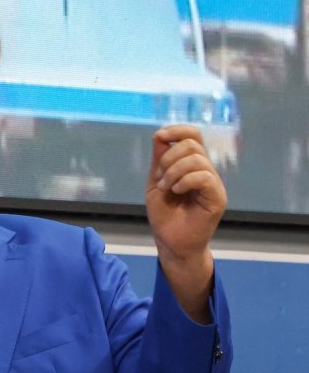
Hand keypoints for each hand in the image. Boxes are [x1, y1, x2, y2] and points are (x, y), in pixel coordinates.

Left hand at [146, 125, 226, 321]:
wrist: (170, 242)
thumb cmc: (164, 214)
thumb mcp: (156, 181)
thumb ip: (159, 159)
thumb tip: (160, 135)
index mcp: (192, 165)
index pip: (193, 135)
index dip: (178, 130)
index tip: (160, 137)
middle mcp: (206, 171)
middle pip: (193, 143)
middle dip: (169, 157)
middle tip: (160, 178)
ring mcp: (213, 184)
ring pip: (197, 159)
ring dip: (173, 171)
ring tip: (166, 188)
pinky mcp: (217, 198)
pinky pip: (204, 176)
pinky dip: (184, 180)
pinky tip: (176, 191)